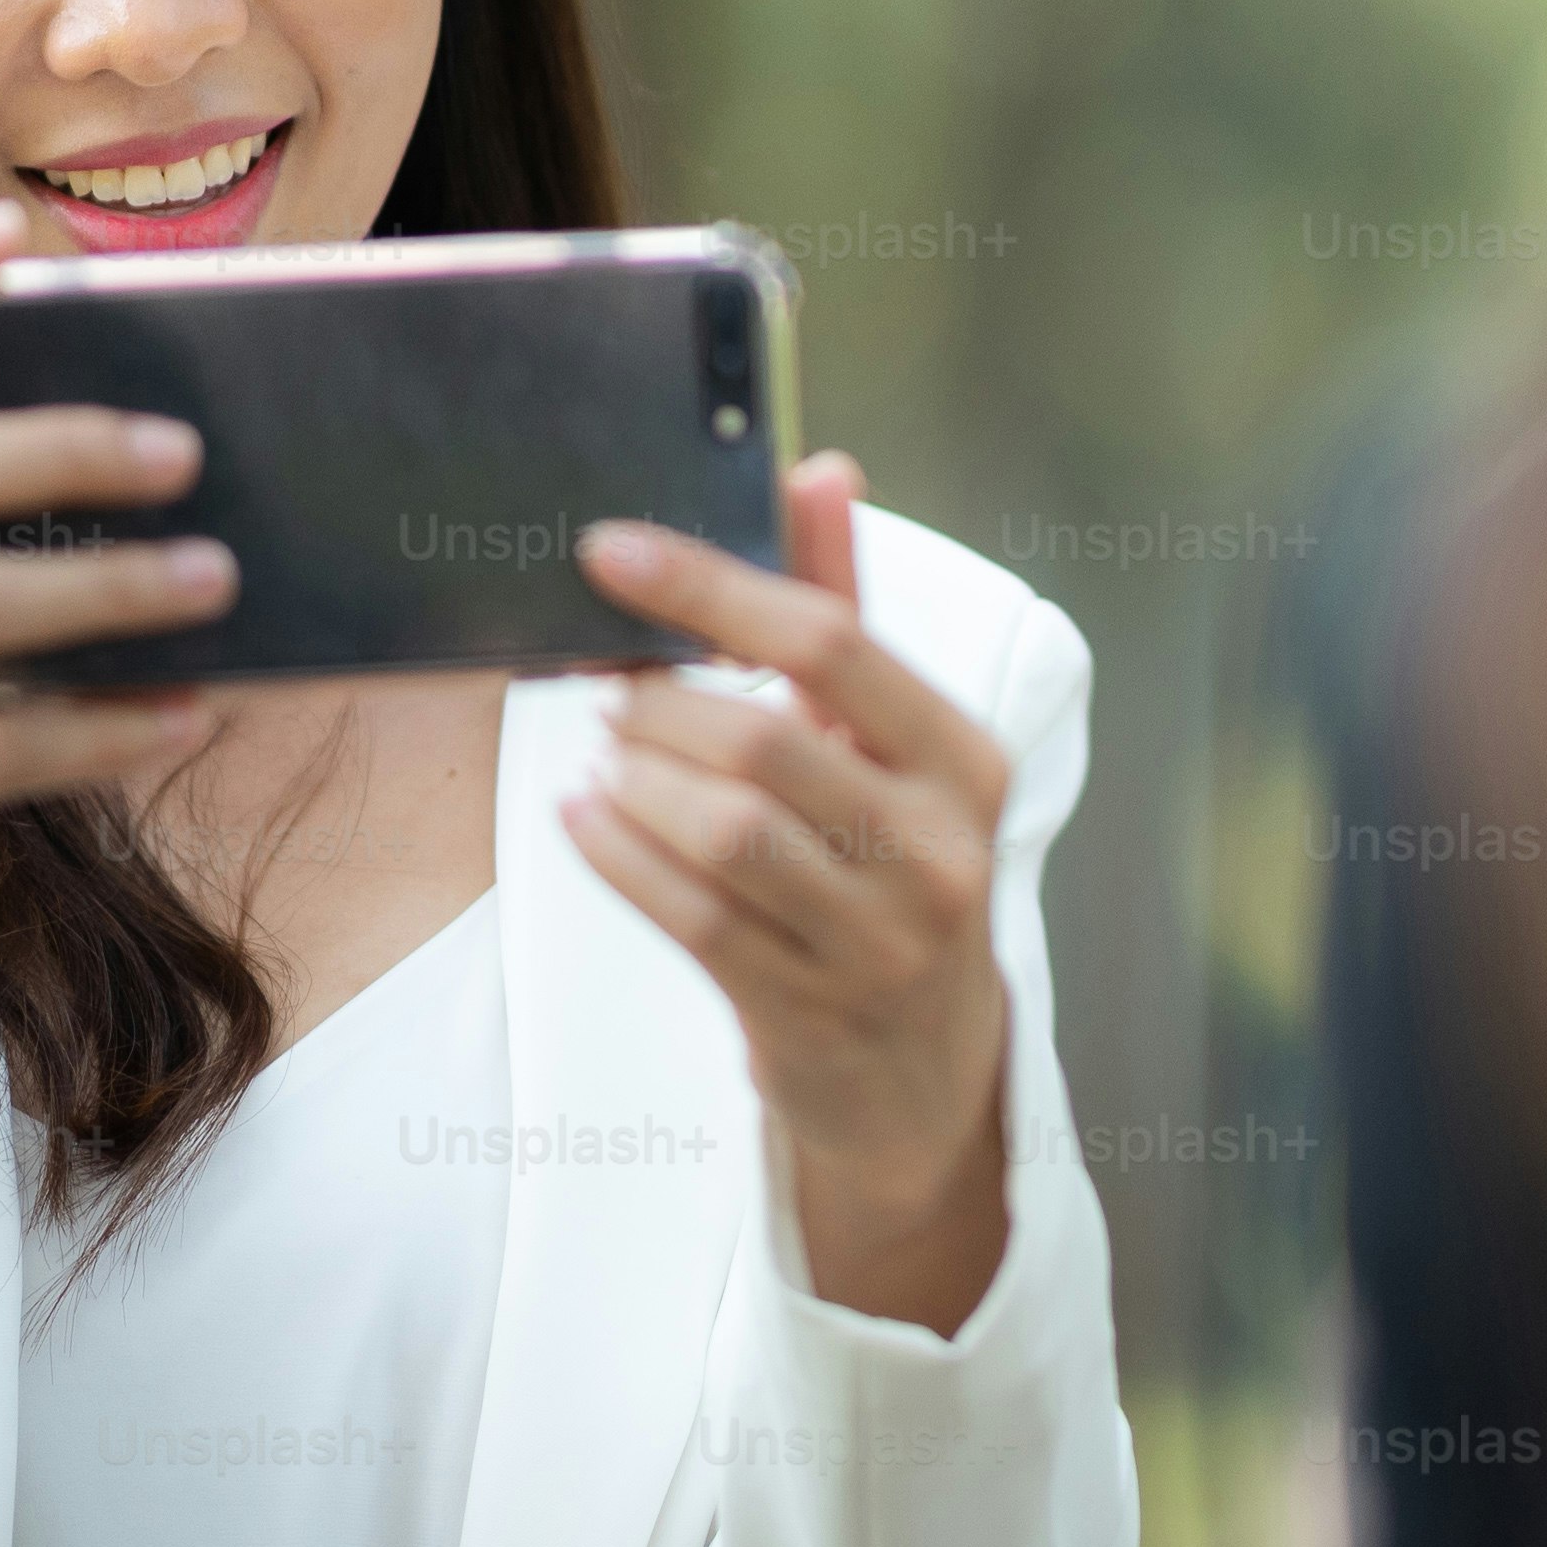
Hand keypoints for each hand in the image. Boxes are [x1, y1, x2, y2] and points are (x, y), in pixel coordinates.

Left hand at [570, 454, 1016, 1331]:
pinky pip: (690, 917)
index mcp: (965, 762)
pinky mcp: (808, 1011)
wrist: (925, 1077)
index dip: (711, 587)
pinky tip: (582, 816)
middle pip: (768, 743)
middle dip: (661, 704)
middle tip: (604, 685)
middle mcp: (939, 850)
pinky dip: (618, 857)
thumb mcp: (894, 749)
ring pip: (726, 833)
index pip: (833, 643)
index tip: (609, 551)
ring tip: (602, 752)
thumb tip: (822, 469)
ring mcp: (879, 942)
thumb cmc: (896, 873)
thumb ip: (846, 611)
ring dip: (636, 780)